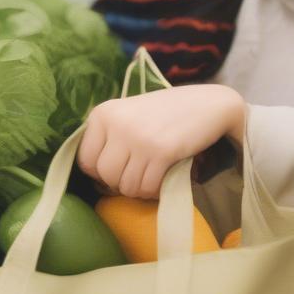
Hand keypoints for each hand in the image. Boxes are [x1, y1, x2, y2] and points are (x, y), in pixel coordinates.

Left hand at [77, 85, 245, 198]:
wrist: (208, 103)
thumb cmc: (164, 114)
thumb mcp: (127, 116)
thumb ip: (107, 138)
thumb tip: (94, 176)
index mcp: (102, 114)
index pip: (85, 160)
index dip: (100, 173)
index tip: (119, 170)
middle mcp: (116, 123)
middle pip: (105, 175)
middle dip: (120, 183)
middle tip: (138, 175)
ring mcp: (138, 137)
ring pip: (125, 185)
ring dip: (139, 189)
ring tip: (152, 176)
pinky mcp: (161, 151)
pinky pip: (147, 187)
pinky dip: (155, 190)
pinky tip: (163, 178)